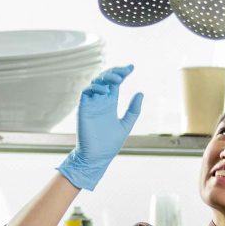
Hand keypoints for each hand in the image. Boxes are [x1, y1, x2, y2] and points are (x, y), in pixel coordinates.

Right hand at [59, 65, 141, 189]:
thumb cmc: (109, 144)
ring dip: (105, 77)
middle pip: (105, 79)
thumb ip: (133, 110)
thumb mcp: (126, 125)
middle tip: (124, 73)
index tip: (131, 67)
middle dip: (114, 72)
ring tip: (117, 80)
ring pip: (95, 82)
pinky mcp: (83, 109)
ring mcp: (91, 104)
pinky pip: (86, 92)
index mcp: (110, 104)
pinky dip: (95, 88)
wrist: (97, 157)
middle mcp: (100, 101)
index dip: (122, 73)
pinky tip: (105, 91)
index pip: (115, 83)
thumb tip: (141, 93)